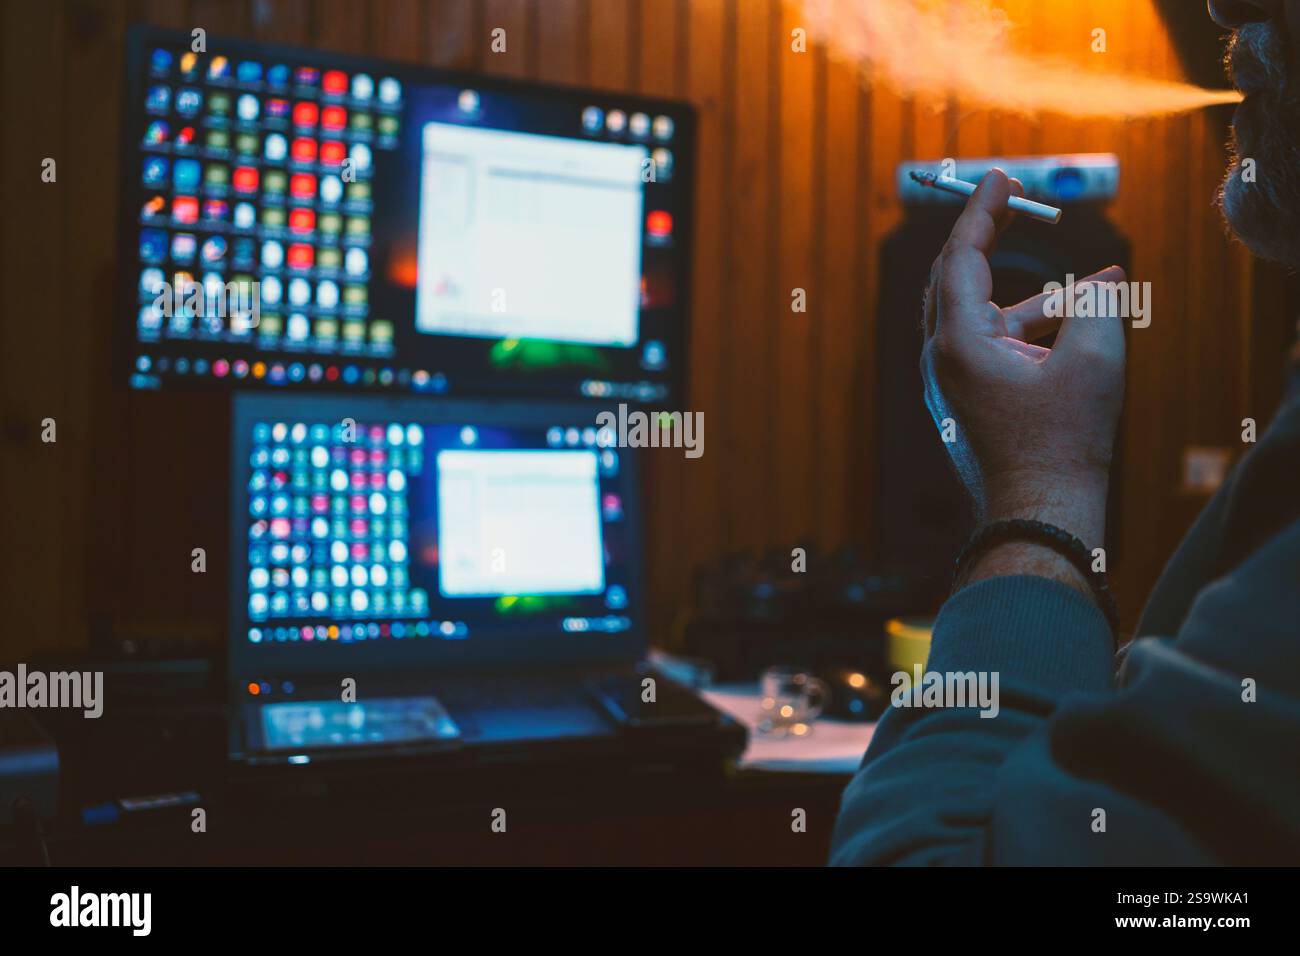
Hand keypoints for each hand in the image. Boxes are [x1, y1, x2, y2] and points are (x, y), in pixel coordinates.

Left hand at [920, 169, 1125, 559]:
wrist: (1039, 514)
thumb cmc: (1062, 444)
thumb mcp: (1095, 360)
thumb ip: (1098, 303)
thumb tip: (1103, 279)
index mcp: (957, 341)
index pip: (960, 256)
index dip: (982, 211)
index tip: (999, 176)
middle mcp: (941, 357)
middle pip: (955, 277)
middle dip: (987, 237)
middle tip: (1013, 201)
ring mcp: (948, 380)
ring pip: (980, 313)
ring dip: (1034, 294)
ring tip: (1104, 282)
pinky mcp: (965, 398)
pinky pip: (991, 344)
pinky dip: (1028, 327)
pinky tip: (1079, 322)